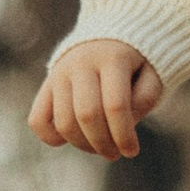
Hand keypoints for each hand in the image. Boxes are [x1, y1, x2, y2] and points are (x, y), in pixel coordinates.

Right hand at [30, 40, 164, 160]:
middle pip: (87, 115)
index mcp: (112, 57)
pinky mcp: (46, 83)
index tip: (132, 151)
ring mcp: (59, 72)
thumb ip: (145, 98)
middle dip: (103, 143)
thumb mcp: (152, 74)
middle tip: (115, 154)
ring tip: (99, 147)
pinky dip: (50, 138)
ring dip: (83, 145)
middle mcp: (81, 62)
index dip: (124, 135)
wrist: (109, 36)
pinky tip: (71, 139)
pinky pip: (37, 120)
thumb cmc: (136, 63)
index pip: (115, 105)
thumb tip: (123, 126)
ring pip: (64, 122)